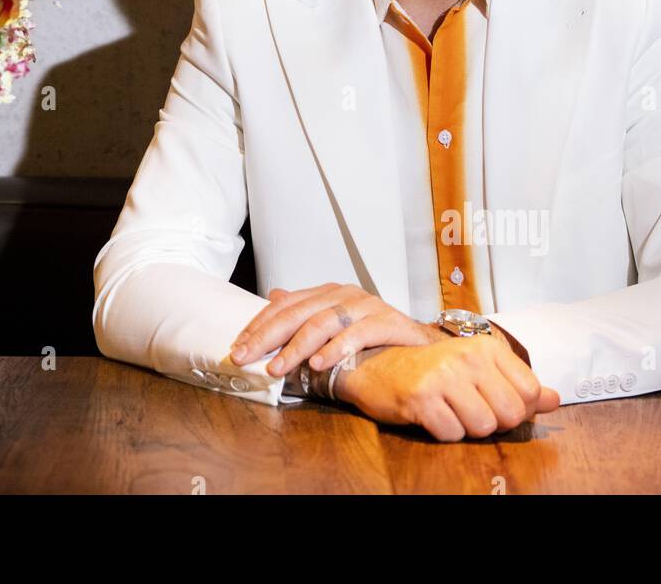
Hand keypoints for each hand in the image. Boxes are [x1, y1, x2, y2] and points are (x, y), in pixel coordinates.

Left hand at [229, 283, 439, 376]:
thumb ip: (306, 312)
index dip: (259, 325)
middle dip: (267, 337)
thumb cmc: (375, 337)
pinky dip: (336, 349)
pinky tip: (320, 365)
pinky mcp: (387, 321)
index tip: (237, 346)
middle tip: (245, 357)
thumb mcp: (335, 324)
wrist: (422, 345)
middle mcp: (344, 294)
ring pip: (323, 322)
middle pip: (298, 313)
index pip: (284, 305)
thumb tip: (274, 295)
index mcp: (327, 293)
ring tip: (277, 368)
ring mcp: (366, 305)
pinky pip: (358, 333)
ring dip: (297, 348)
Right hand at [333, 337, 561, 440]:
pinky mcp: (420, 398)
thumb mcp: (478, 369)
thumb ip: (519, 384)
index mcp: (485, 347)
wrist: (378, 366)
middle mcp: (466, 357)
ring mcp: (442, 377)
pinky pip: (452, 434)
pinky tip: (432, 415)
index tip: (494, 400)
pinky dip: (444, 432)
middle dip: (493, 421)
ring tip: (450, 410)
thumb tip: (555, 399)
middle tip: (469, 408)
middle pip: (509, 414)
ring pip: (483, 427)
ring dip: (467, 428)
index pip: (530, 391)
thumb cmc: (434, 370)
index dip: (517, 407)